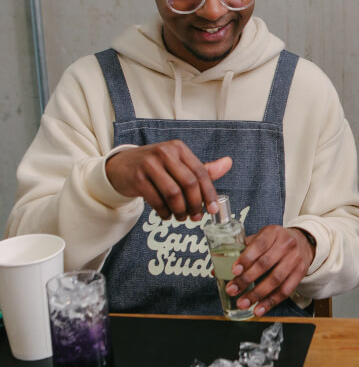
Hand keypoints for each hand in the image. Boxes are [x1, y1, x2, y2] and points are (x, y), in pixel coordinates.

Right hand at [105, 140, 232, 220]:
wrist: (121, 166)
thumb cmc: (156, 167)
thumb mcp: (178, 164)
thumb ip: (202, 168)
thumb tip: (228, 163)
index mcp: (179, 149)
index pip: (201, 172)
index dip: (209, 193)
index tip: (213, 210)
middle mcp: (165, 153)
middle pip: (189, 183)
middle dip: (195, 204)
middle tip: (196, 217)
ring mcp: (149, 164)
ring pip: (173, 193)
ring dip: (180, 210)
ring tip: (181, 217)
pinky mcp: (137, 177)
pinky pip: (156, 200)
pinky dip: (164, 212)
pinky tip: (166, 215)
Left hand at [226, 226, 315, 315]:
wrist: (303, 241)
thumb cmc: (276, 241)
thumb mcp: (262, 237)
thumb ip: (241, 251)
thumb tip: (217, 269)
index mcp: (273, 232)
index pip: (259, 245)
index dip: (246, 258)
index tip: (234, 270)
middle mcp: (286, 244)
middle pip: (265, 264)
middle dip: (246, 279)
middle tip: (232, 290)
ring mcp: (295, 259)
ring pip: (275, 279)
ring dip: (257, 294)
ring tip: (243, 303)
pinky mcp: (300, 272)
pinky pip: (286, 290)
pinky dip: (271, 302)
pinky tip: (259, 309)